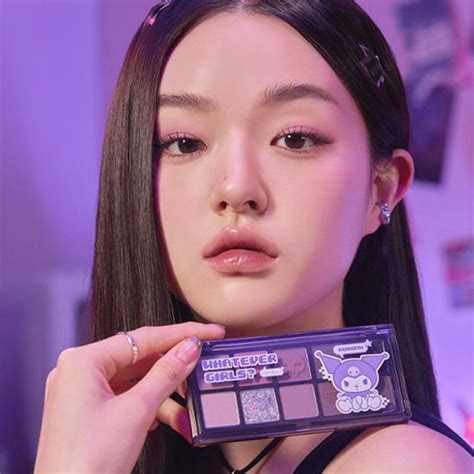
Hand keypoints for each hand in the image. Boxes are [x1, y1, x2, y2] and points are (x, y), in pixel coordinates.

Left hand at [34, 322, 225, 472]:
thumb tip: (190, 348)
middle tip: (202, 360)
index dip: (181, 334)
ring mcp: (79, 392)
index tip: (209, 332)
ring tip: (188, 400)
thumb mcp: (137, 411)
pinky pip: (123, 395)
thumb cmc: (87, 464)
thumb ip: (167, 373)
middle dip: (172, 366)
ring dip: (162, 391)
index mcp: (82, 361)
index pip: (143, 338)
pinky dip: (146, 402)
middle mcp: (77, 371)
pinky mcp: (85, 411)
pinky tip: (164, 414)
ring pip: (133, 378)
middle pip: (138, 357)